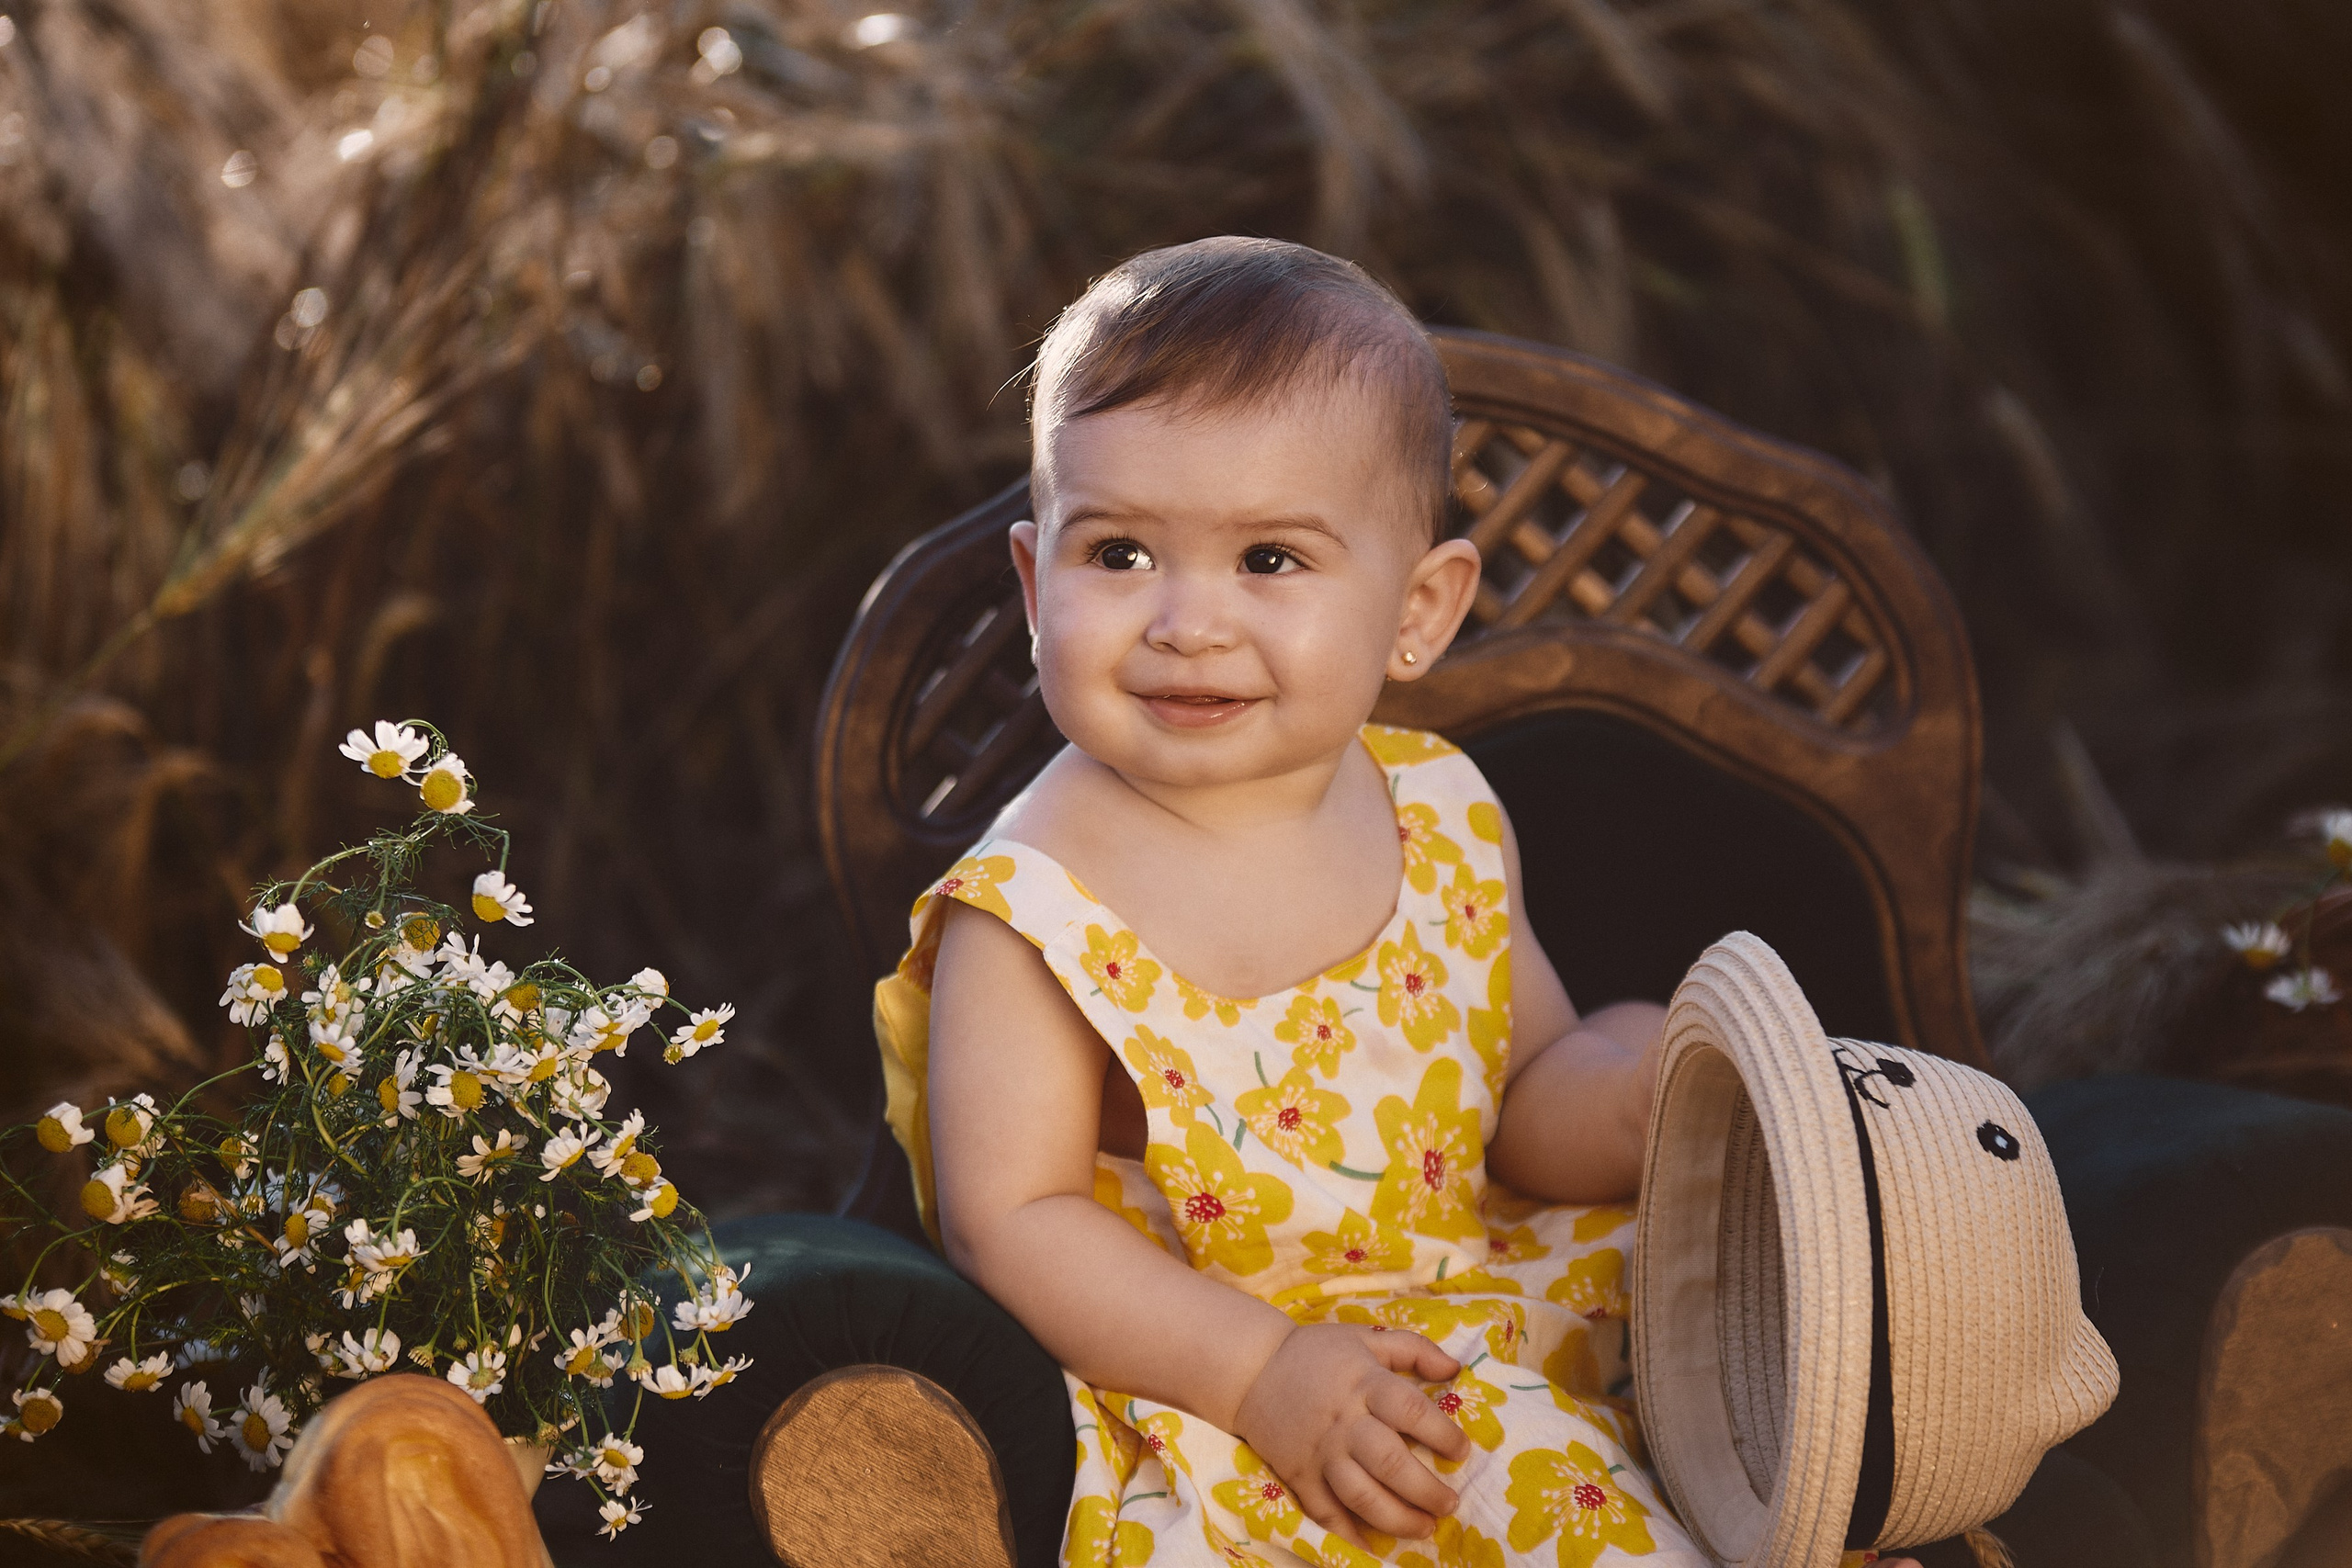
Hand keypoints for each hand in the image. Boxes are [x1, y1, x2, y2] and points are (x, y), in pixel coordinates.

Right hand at [1230, 1323, 1471, 1544]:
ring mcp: (1320, 1452)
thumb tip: (1455, 1368)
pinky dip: (1348, 1535)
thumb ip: (1414, 1349)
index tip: (1462, 1452)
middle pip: (1390, 1461)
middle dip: (1426, 1489)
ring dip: (1397, 1518)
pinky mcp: (1299, 1475)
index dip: (1443, 1435)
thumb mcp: (1366, 1338)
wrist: (1252, 1369)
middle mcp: (1344, 1421)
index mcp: (1365, 1383)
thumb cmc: (1316, 1353)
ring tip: (1424, 1528)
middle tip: (1450, 1503)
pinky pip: (1324, 1511)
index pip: (1411, 1411)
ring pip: (1361, 1494)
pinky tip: (1373, 1548)